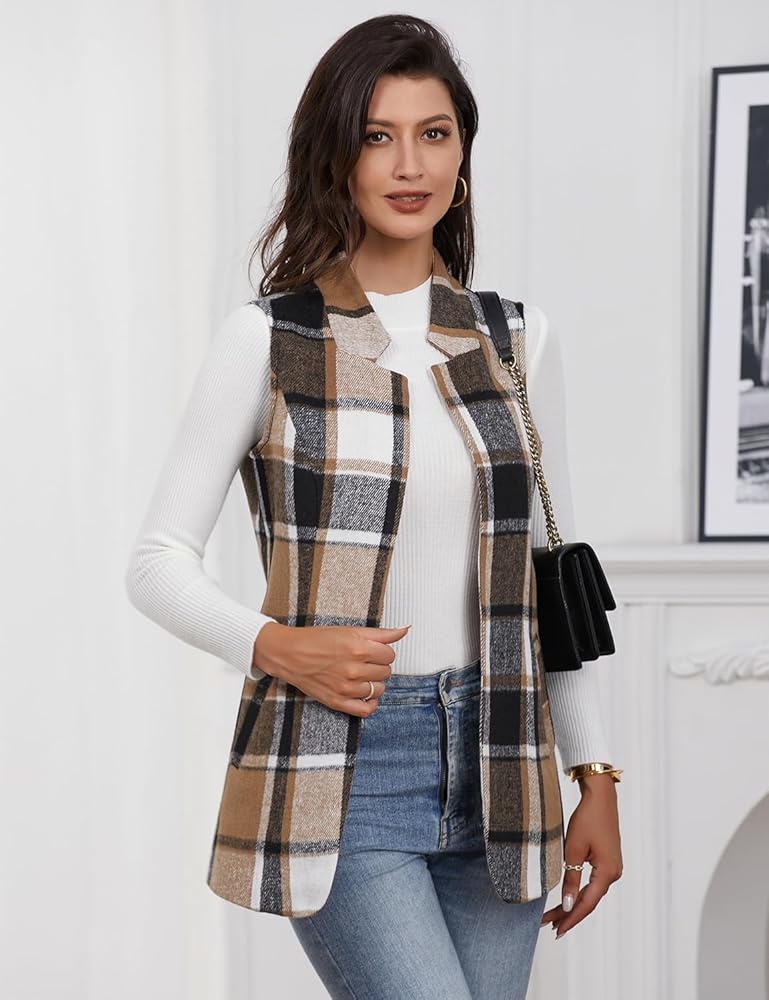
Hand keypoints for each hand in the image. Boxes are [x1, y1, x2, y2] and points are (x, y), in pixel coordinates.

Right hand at [252, 622, 410, 716]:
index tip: (373, 650)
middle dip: (378, 666)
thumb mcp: (349, 630)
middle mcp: (353, 669)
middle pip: (386, 672)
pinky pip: (366, 710)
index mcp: (358, 648)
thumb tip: (405, 630)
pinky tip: (364, 694)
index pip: (390, 655)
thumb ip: (380, 634)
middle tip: (364, 661)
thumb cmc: (316, 639)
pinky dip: (370, 703)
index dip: (383, 651)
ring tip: (361, 675)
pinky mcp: (337, 702)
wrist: (288, 654)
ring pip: (379, 690)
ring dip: (374, 683)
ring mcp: (345, 688)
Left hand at [541, 773, 622, 937]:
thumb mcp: (574, 849)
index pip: (586, 904)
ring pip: (590, 894)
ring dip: (573, 904)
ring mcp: (612, 868)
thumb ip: (571, 879)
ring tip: (555, 917)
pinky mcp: (608, 862)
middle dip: (569, 914)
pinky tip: (570, 899)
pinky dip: (580, 893)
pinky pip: (593, 884)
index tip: (556, 930)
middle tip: (549, 926)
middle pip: (589, 901)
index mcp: (608, 873)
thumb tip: (567, 905)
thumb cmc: (587, 819)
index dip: (571, 918)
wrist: (600, 797)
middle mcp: (613, 874)